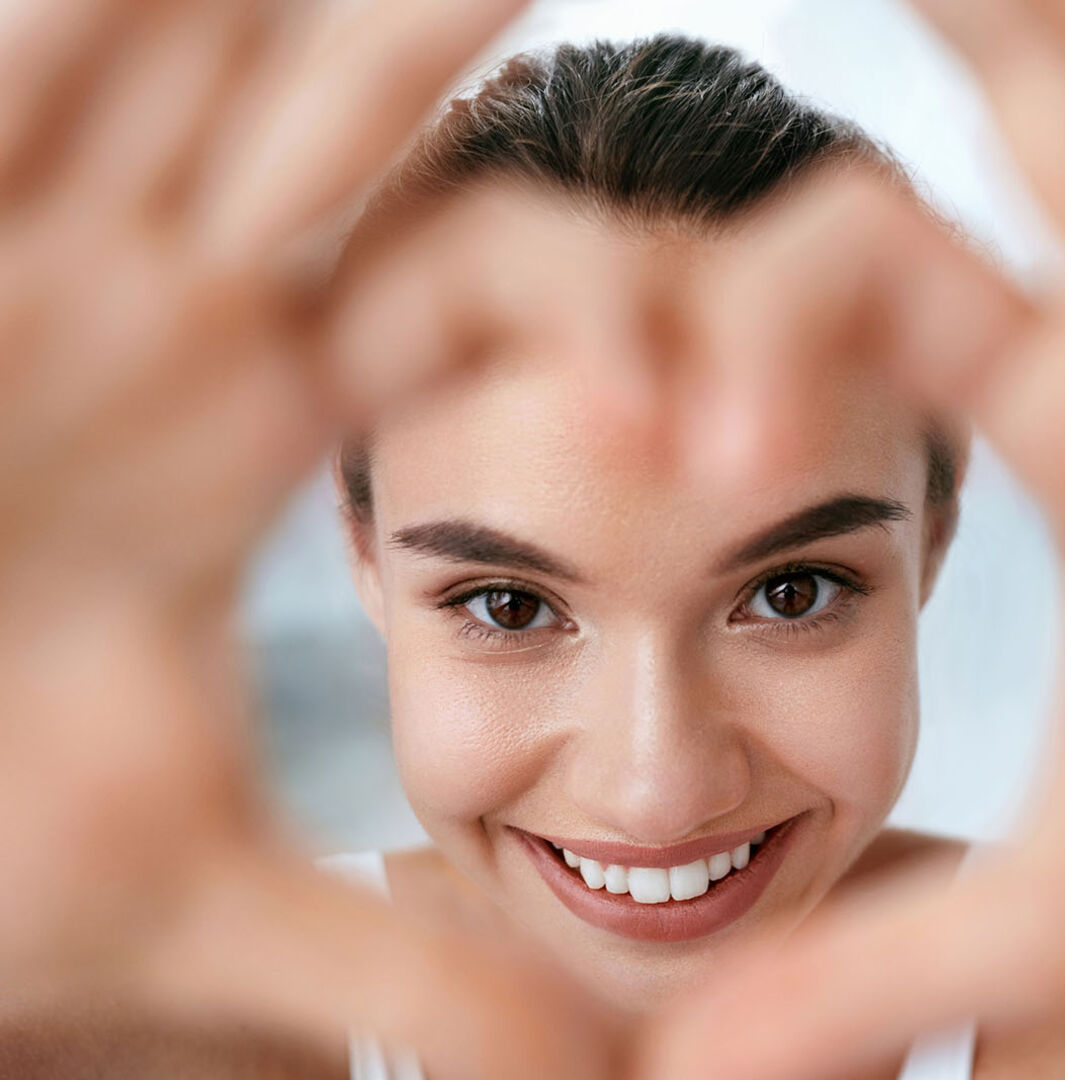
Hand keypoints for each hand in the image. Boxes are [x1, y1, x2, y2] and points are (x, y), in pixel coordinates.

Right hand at [0, 2, 622, 1074]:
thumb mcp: (200, 902)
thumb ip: (405, 972)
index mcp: (265, 423)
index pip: (475, 300)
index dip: (613, 318)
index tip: (725, 410)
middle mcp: (167, 315)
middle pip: (353, 138)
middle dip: (437, 41)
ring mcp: (36, 261)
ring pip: (192, 69)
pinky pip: (15, 86)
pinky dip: (88, 25)